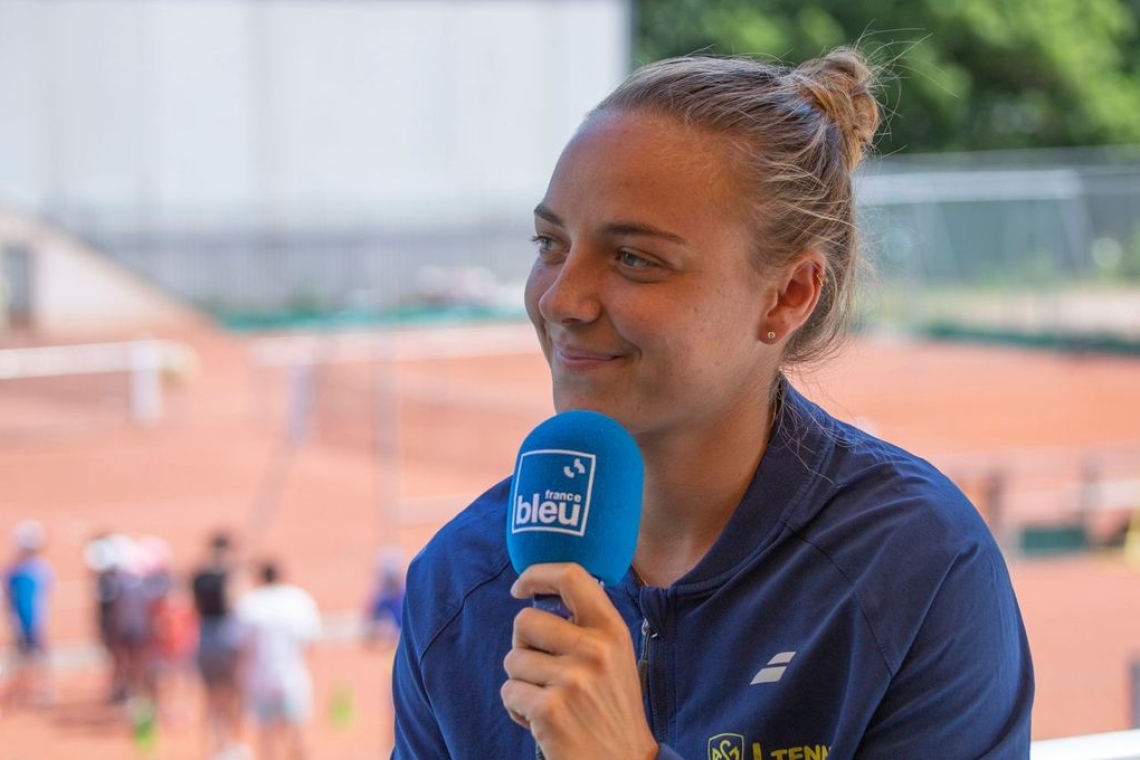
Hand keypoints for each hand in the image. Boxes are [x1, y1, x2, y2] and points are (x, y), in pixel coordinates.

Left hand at [501, 563, 657, 759]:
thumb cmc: (612, 710)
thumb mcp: (615, 658)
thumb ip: (587, 627)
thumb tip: (540, 596)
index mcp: (612, 630)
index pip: (571, 576)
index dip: (537, 574)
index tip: (520, 588)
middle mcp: (594, 649)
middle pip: (525, 621)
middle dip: (522, 644)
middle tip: (540, 667)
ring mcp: (572, 680)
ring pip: (513, 660)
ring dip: (521, 681)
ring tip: (547, 700)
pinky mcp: (550, 710)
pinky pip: (509, 692)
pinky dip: (517, 709)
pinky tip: (542, 721)